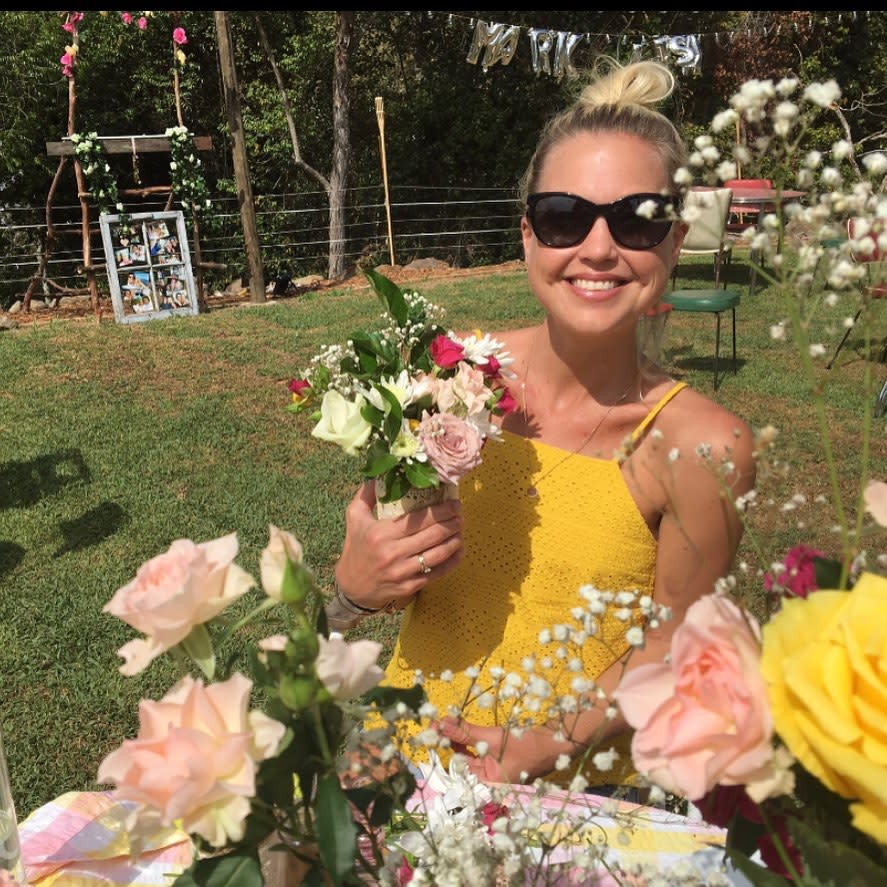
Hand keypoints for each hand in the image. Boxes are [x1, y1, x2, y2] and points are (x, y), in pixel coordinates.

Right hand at [335, 481, 463, 611]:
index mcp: (381, 533)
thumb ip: (366, 495)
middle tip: (460, 514)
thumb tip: (380, 473)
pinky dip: (452, 562)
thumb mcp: (354, 518)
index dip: (441, 511)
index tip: (454, 503)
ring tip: (461, 530)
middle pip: (432, 535)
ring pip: (438, 554)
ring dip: (454, 541)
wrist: (351, 588)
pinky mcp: (409, 587)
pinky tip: (459, 551)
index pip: (418, 519)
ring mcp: (402, 572)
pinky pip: (436, 573)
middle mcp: (392, 553)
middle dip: (452, 523)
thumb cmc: (355, 549)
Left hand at [435, 716, 563, 783]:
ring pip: (469, 753)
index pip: (457, 767)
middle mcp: (488, 780)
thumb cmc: (527, 745)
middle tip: (434, 722)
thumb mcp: (493, 738)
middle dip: (448, 741)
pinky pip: (479, 749)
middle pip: (461, 760)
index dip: (443, 746)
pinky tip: (461, 726)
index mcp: (486, 784)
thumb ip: (465, 732)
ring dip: (458, 737)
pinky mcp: (499, 758)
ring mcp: (494, 769)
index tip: (431, 729)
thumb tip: (441, 724)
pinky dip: (470, 738)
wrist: (557, 741)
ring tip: (445, 721)